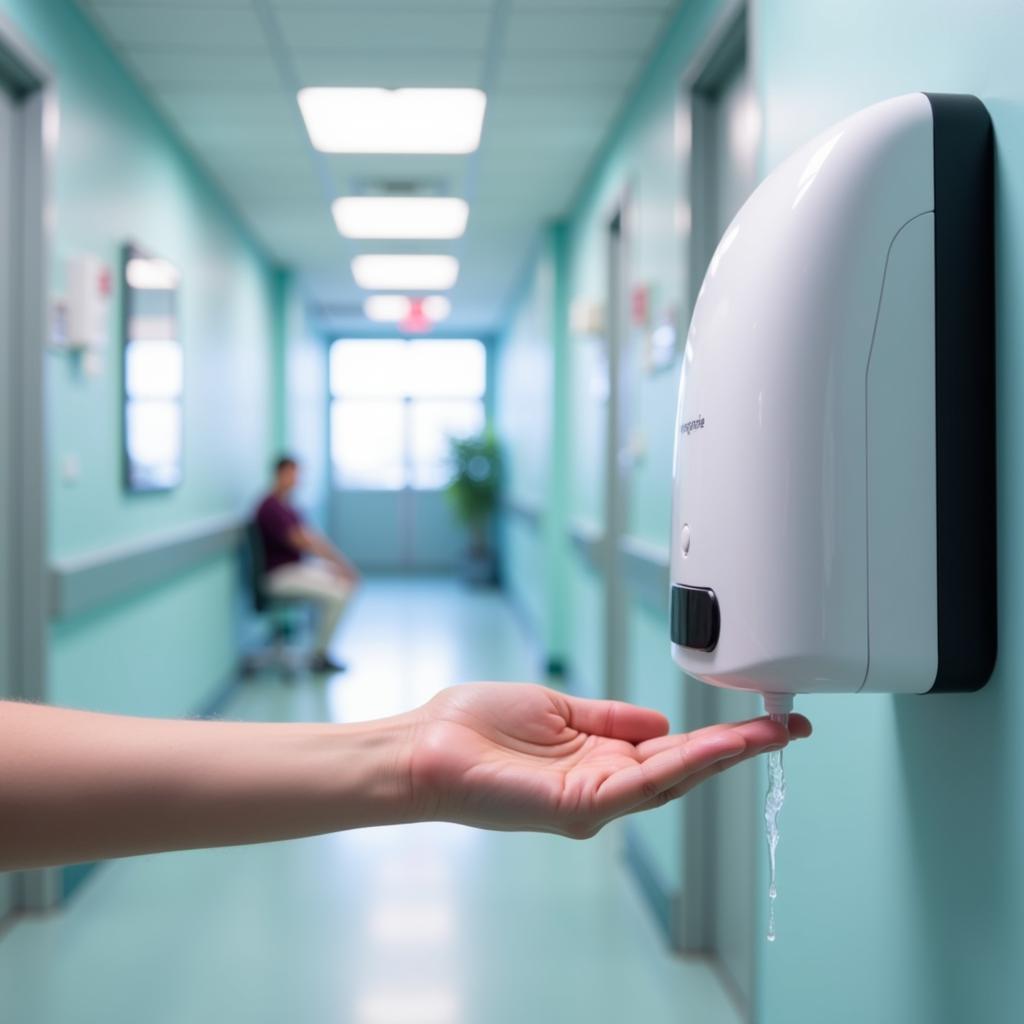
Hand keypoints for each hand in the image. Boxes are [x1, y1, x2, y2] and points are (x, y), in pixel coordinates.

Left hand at [407, 684, 810, 837]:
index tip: (759, 719)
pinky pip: (639, 785)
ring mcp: (593, 801)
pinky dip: (681, 765)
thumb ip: (610, 718)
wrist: (426, 747)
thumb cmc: (478, 727)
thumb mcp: (558, 709)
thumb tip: (660, 721)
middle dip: (739, 749)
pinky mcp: (576, 807)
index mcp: (599, 760)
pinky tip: (715, 748)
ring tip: (769, 733)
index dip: (717, 737)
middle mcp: (603, 786)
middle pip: (684, 768)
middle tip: (789, 727)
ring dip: (723, 756)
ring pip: (672, 778)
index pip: (671, 750)